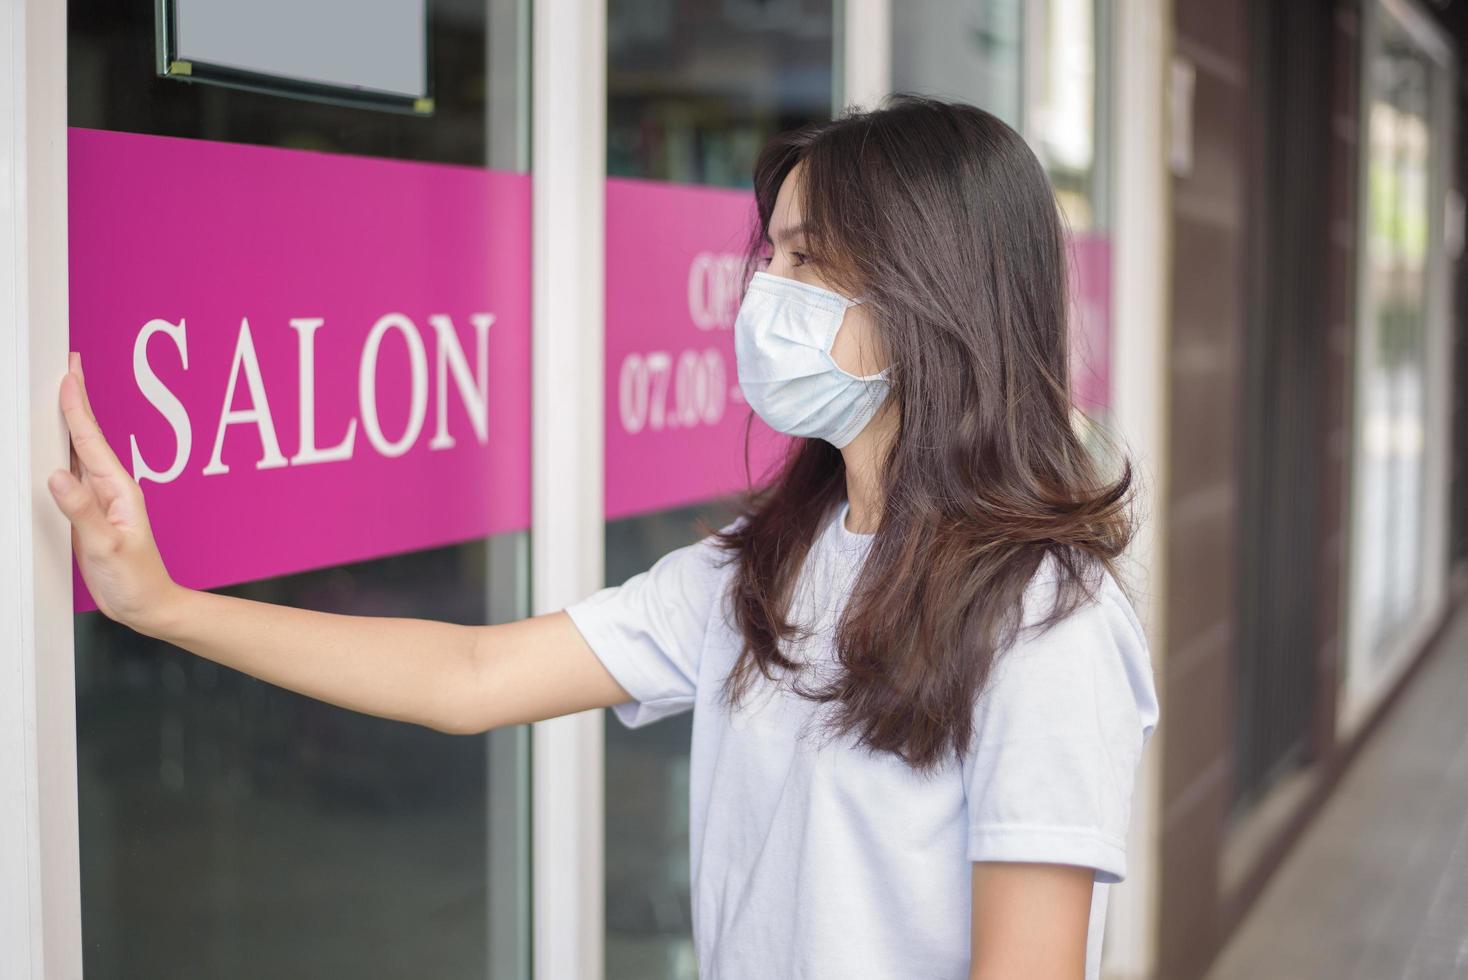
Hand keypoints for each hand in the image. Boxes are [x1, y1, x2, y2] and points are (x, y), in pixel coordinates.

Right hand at [47, 351, 180, 632]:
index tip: (68, 375)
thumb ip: (81, 512)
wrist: (147, 604)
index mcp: (119, 489)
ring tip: (59, 393)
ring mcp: (100, 498)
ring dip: (68, 422)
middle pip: (86, 436)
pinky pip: (72, 474)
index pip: (92, 440)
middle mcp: (111, 488)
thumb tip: (57, 476)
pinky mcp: (89, 512)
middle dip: (75, 400)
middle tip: (67, 365)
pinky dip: (61, 452)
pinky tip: (54, 444)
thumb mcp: (106, 546)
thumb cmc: (135, 579)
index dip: (77, 407)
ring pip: (78, 451)